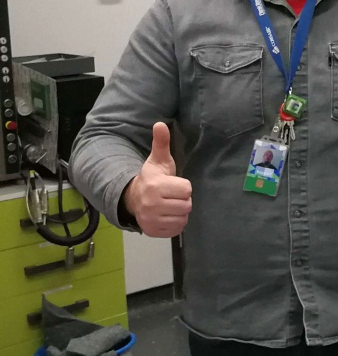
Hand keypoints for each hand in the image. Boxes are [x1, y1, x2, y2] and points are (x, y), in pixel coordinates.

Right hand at [122, 123, 191, 237]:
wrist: (133, 198)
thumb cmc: (152, 178)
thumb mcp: (157, 160)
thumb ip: (161, 143)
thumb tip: (160, 123)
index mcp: (155, 186)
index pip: (187, 189)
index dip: (183, 186)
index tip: (173, 184)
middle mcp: (152, 205)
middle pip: (187, 205)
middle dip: (182, 200)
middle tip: (172, 196)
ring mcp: (151, 220)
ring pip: (183, 218)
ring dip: (180, 212)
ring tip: (170, 205)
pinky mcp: (153, 231)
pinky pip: (177, 229)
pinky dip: (175, 223)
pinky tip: (167, 215)